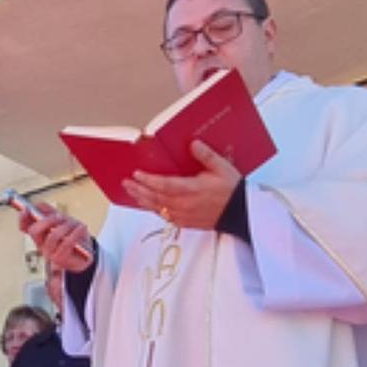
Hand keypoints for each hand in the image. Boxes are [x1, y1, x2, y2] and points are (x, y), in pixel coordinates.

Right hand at [16, 200, 94, 271]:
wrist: (85, 254)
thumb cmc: (72, 237)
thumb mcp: (62, 222)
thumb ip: (50, 212)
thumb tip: (39, 204)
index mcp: (39, 235)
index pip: (25, 227)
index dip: (23, 219)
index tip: (26, 209)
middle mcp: (42, 245)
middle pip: (34, 232)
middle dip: (46, 221)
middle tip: (58, 216)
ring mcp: (50, 253)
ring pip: (52, 236)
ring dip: (65, 226)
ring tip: (74, 224)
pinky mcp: (61, 259)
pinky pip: (67, 243)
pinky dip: (75, 233)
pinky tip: (81, 227)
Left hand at [123, 141, 240, 228]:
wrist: (239, 213)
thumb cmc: (231, 190)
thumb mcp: (221, 168)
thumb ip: (206, 155)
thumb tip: (193, 144)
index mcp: (192, 190)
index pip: (164, 185)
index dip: (148, 180)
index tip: (137, 174)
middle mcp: (185, 205)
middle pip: (155, 197)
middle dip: (139, 189)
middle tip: (126, 182)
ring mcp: (184, 215)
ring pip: (157, 208)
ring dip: (142, 200)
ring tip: (131, 192)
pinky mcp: (185, 222)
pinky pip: (164, 216)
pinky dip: (153, 209)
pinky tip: (147, 204)